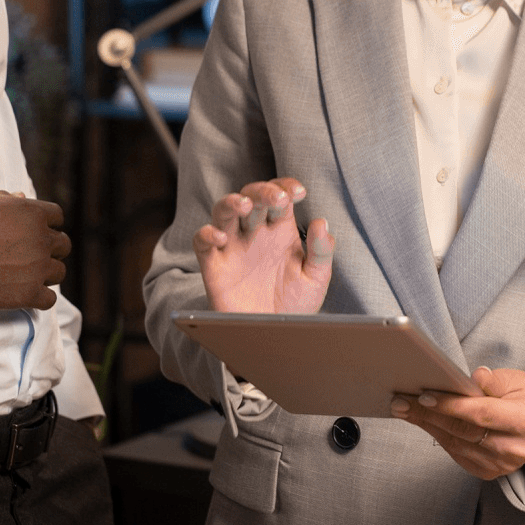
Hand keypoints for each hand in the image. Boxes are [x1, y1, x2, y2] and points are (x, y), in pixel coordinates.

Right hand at [0, 190, 70, 309]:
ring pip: (59, 272)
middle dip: (52, 248)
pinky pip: (50, 299)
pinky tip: (27, 294)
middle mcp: (41, 239)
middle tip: (34, 254)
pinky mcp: (29, 293)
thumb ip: (3, 197)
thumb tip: (20, 197)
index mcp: (32, 213)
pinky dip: (40, 298)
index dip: (49, 223)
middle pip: (63, 245)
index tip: (39, 230)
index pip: (57, 216)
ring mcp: (38, 268)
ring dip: (47, 274)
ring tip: (28, 275)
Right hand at [194, 178, 333, 313]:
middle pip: (251, 197)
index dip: (285, 186)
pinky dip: (207, 234)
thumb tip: (322, 222)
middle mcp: (255, 233)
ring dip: (231, 203)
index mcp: (280, 230)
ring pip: (223, 211)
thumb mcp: (315, 279)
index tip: (298, 192)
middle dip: (262, 192)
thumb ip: (321, 252)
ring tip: (244, 205)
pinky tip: (221, 237)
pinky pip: (202, 241)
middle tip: (278, 198)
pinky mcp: (214, 265)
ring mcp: (233, 246)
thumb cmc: (295, 305)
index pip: (279, 196)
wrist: (274, 338)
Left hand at [390, 367, 524, 480]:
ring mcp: (501, 464)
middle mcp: (514, 447)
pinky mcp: (490, 472)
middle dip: (428, 414)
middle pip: (463, 431)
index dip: (451, 405)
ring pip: (455, 444)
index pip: (481, 414)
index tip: (424, 395)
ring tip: (405, 409)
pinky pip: (457, 454)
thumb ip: (492, 380)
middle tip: (401, 402)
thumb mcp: (516, 380)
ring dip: (427, 425)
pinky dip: (439, 436)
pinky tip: (424, 422)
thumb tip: (470, 378)